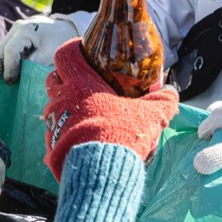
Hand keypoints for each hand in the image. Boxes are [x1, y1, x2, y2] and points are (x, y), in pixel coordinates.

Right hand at [0, 12, 93, 83]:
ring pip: (0, 49)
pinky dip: (1, 61)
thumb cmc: (59, 39)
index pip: (11, 50)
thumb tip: (24, 73)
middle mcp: (16, 29)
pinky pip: (5, 50)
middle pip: (0, 48)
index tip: (10, 81)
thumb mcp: (51, 51)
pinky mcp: (15, 38)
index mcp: (25, 30)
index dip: (9, 67)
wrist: (63, 27)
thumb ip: (37, 61)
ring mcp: (14, 33)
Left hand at [42, 40, 177, 179]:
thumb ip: (162, 102)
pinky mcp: (49, 146)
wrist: (100, 170)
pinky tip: (81, 140)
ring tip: (84, 114)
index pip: (65, 55)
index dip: (73, 50)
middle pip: (53, 78)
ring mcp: (53, 123)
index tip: (83, 52)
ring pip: (52, 106)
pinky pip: (54, 134)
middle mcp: (61, 100)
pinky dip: (65, 133)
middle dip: (64, 77)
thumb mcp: (150, 115)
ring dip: (65, 106)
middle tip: (82, 83)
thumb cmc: (122, 134)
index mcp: (80, 84)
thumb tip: (171, 93)